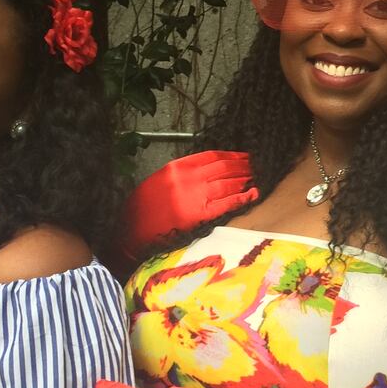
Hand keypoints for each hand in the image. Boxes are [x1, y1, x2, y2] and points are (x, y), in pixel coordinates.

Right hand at [112, 151, 258, 270]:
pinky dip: (243, 198)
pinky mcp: (200, 215)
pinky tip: (254, 194)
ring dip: (244, 180)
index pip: (211, 156)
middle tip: (254, 166)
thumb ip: (182, 174)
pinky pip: (228, 203)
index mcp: (176, 167)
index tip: (241, 156)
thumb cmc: (142, 209)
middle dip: (241, 166)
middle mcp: (188, 178)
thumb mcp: (159, 181)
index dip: (230, 155)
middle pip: (223, 168)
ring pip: (228, 183)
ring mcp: (194, 196)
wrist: (131, 232)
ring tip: (254, 178)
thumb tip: (206, 171)